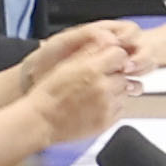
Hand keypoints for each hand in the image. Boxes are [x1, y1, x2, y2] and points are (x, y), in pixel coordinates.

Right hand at [31, 20, 145, 119]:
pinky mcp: (107, 121)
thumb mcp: (66, 65)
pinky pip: (120, 108)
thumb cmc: (49, 93)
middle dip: (114, 75)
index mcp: (92, 69)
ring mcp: (107, 106)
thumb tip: (106, 44)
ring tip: (96, 94)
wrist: (42, 121)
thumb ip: (89, 53)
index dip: (113, 57)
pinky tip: (97, 106)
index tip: (108, 61)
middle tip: (99, 80)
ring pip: (124, 92)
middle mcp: (103, 87)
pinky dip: (113, 106)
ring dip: (115, 91)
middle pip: (124, 74)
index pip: (120, 54)